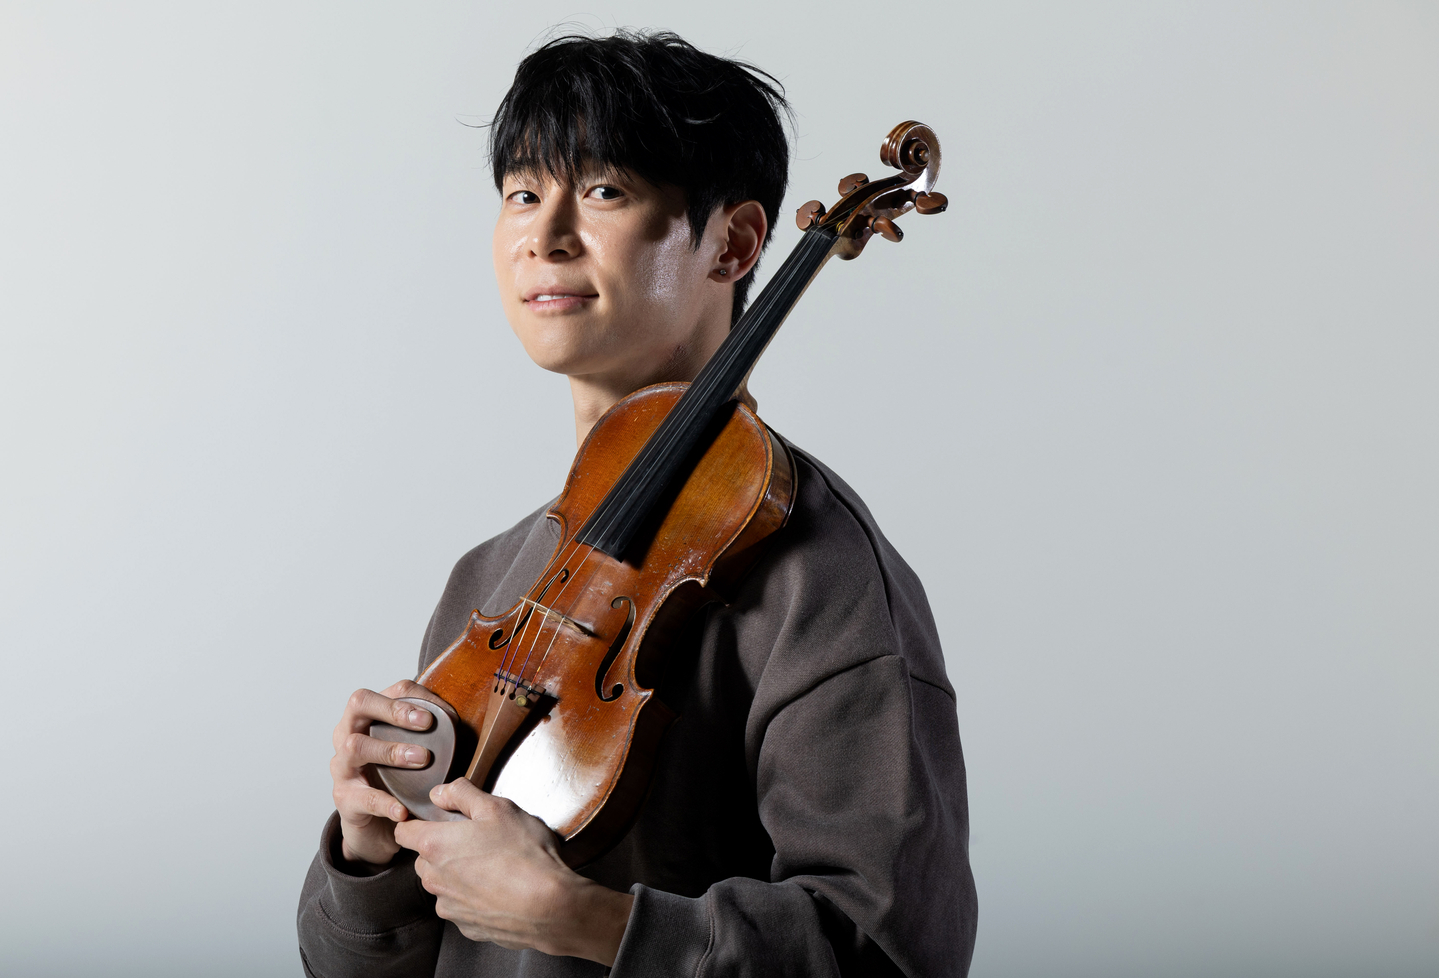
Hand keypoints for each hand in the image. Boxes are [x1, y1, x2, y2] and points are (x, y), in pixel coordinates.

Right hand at [329, 679, 442, 866]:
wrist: (372, 827)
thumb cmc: (393, 781)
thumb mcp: (409, 752)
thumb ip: (428, 735)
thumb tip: (462, 723)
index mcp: (368, 718)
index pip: (390, 691)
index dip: (419, 696)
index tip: (446, 712)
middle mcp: (348, 735)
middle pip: (360, 703)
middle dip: (395, 709)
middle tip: (427, 723)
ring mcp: (342, 767)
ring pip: (356, 746)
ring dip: (391, 750)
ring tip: (421, 759)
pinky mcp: (344, 799)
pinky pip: (362, 797)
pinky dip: (385, 802)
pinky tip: (402, 809)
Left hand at [394, 779, 633, 965]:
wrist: (549, 906)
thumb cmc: (525, 854)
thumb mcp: (498, 808)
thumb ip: (462, 794)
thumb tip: (439, 793)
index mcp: (435, 846)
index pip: (403, 832)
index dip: (417, 823)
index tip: (437, 821)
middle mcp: (435, 879)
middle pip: (423, 858)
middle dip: (442, 848)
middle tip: (476, 839)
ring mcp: (449, 906)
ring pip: (442, 884)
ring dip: (457, 874)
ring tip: (493, 865)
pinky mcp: (466, 926)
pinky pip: (461, 906)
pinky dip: (473, 897)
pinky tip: (499, 888)